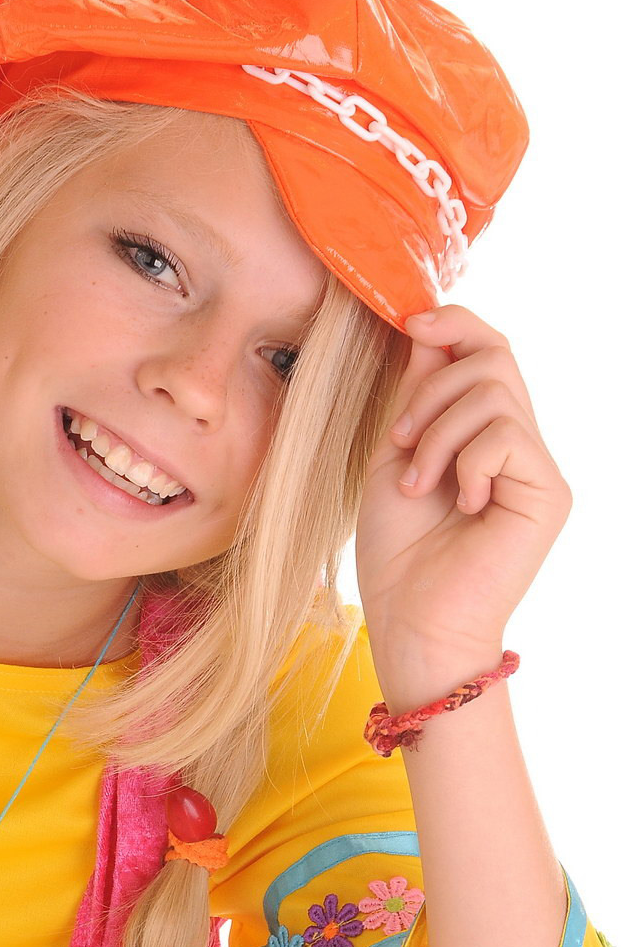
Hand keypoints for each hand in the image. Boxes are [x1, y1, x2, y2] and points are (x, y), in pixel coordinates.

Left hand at [356, 304, 572, 660]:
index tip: (409, 324)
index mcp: (483, 434)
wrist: (411, 621)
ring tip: (418, 482)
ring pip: (495, 392)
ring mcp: (537, 468)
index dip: (454, 324)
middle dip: (431, 389)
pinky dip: (466, 461)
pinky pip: (507, 434)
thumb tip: (427, 328)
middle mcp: (519, 445)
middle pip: (495, 356)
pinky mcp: (549, 492)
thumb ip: (417, 396)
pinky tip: (459, 502)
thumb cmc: (398, 554)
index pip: (488, 351)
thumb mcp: (396, 457)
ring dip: (438, 431)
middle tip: (400, 442)